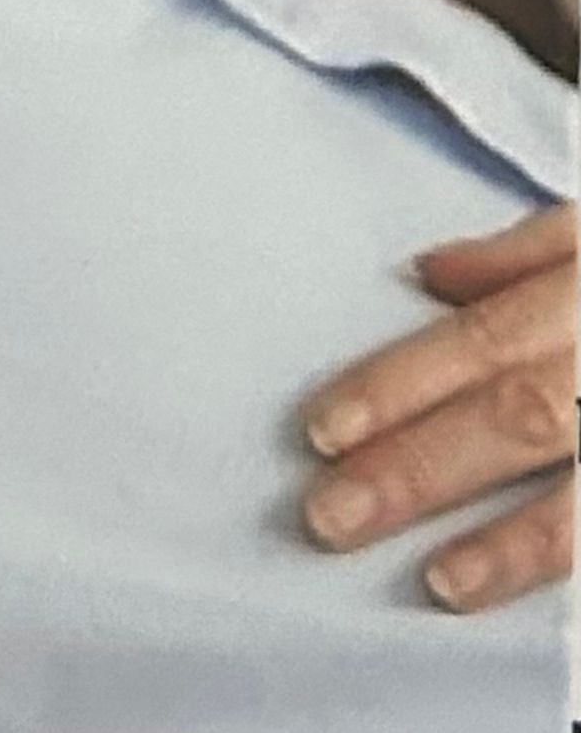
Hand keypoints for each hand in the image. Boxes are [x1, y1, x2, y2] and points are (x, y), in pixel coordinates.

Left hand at [299, 203, 574, 612]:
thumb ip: (523, 254)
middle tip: (332, 515)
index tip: (323, 428)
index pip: (484, 340)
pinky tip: (567, 625)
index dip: (400, 383)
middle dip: (422, 469)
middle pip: (522, 416)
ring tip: (439, 580)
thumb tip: (425, 273)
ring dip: (517, 543)